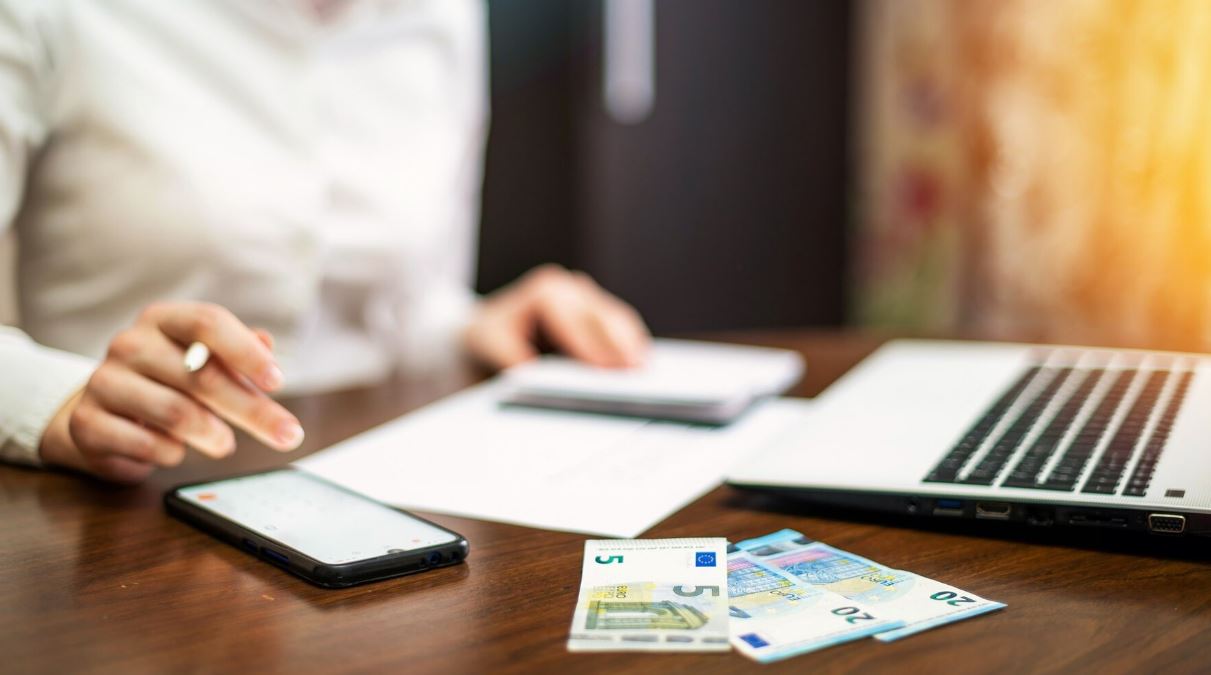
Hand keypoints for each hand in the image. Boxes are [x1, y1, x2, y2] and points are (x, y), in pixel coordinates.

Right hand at [38, 302, 304, 483]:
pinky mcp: (87, 422)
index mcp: (164, 319)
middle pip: (200, 376)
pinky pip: (146, 444)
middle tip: (288, 435)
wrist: (104, 415)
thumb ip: (239, 353)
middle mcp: (129, 343)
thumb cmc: (169, 383)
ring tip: (224, 444)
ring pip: (176, 412)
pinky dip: (172, 453)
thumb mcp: (205, 361)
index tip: (278, 382)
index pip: (208, 322)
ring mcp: (103, 381)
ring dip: (213, 435)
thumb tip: (267, 343)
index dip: (246, 352)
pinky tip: (176, 450)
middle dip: (252, 410)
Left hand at [464, 265, 649, 369]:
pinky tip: (641, 367)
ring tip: (647, 374)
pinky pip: (622, 329)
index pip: (577, 320)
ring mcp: (588, 297)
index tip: (609, 371)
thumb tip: (537, 371)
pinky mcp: (598, 312)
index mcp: (546, 291)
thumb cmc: (490, 338)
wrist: (489, 331)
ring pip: (620, 322)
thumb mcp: (490, 346)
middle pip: (605, 319)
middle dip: (622, 347)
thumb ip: (513, 357)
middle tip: (639, 376)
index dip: (595, 346)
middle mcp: (571, 287)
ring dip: (633, 347)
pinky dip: (631, 346)